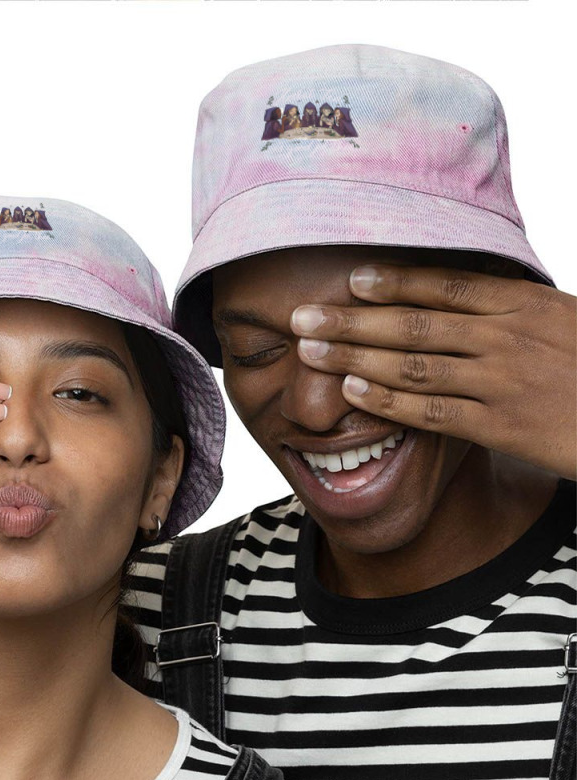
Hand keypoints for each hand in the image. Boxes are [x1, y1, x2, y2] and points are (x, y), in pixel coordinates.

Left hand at [291, 265, 576, 479]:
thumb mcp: (563, 318)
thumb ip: (509, 304)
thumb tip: (460, 286)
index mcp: (525, 304)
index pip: (447, 285)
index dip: (394, 281)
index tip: (351, 278)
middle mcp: (509, 338)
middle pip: (415, 324)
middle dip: (352, 320)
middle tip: (302, 316)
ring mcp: (504, 382)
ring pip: (416, 366)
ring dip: (357, 358)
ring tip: (311, 352)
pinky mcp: (502, 426)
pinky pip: (433, 412)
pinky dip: (390, 402)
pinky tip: (355, 393)